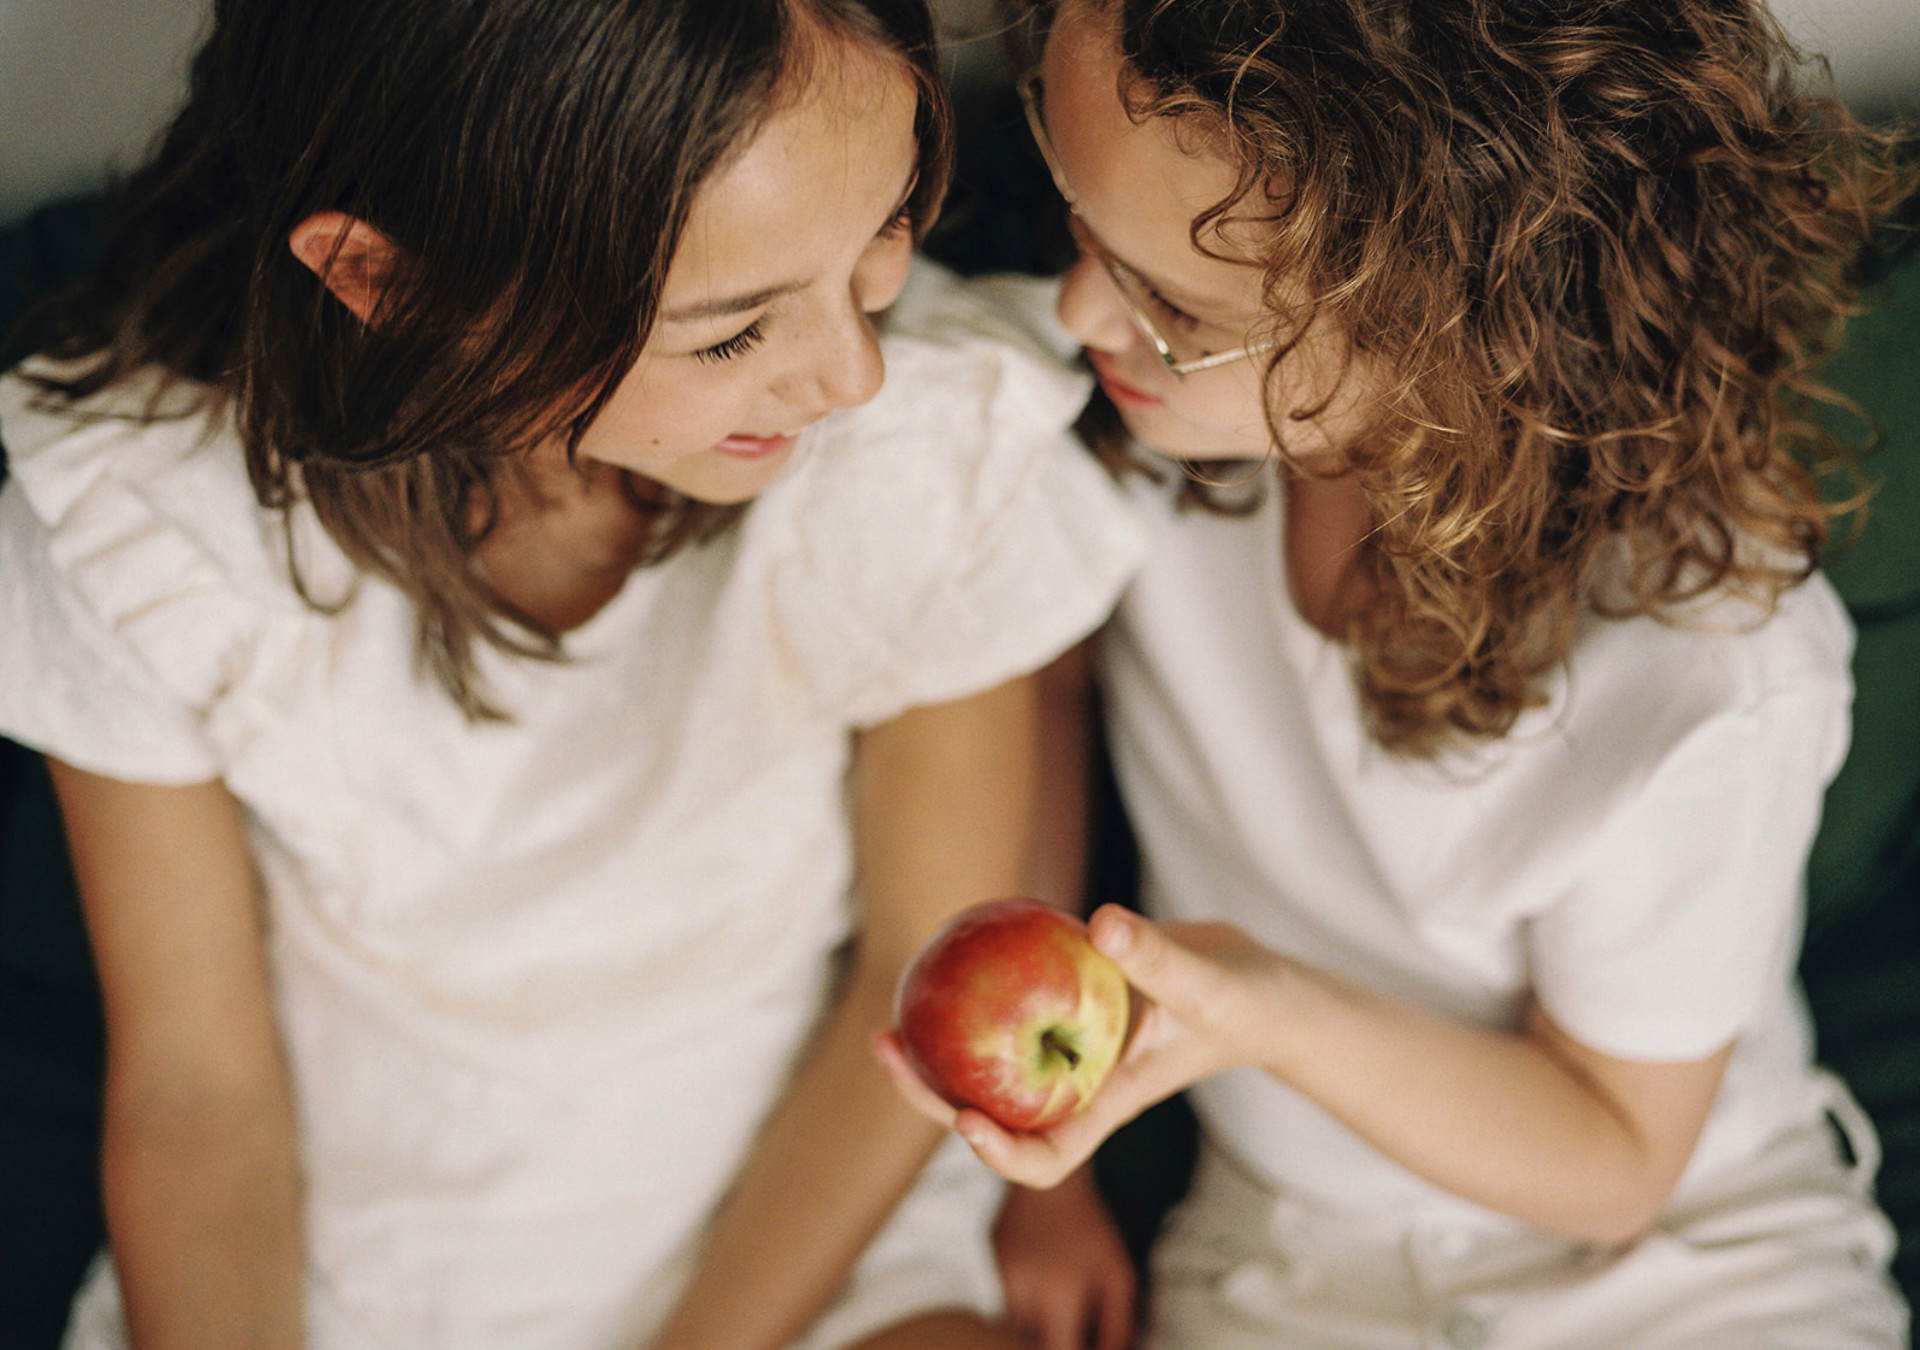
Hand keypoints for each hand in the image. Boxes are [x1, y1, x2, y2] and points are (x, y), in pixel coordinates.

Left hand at [875, 905, 1284, 1187]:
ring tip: (890, 1022)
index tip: (966, 1121)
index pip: (1046, 1156)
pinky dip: (974, 998)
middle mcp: (1076, 1085)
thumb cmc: (1243, 1001)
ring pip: (988, 1067)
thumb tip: (1102, 924)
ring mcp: (1067, 1051)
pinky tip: (945, 958)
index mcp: (1106, 1103)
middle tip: (886, 1049)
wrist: (1256, 985)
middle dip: (932, 1098)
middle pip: (992, 1114)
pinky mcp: (1066, 1009)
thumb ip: (1157, 957)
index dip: (999, 1153)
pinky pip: (1008, 1010)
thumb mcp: (1207, 982)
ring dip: (936, 1054)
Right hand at [993, 1170, 1134, 1349]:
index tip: (1084, 1342)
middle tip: (1073, 1324)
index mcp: (1055, 1293)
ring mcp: (998, 1277)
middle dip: (1054, 1340)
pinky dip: (1024, 1307)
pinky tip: (1042, 1283)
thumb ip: (1117, 1328)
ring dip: (1036, 1327)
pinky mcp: (988, 1265)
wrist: (1050, 1174)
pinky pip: (1005, 1306)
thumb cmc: (1093, 1230)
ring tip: (1058, 1300)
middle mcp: (1019, 1290)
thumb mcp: (1118, 1276)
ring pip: (1016, 1328)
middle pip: (1032, 1345)